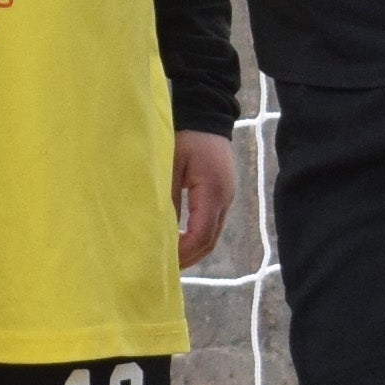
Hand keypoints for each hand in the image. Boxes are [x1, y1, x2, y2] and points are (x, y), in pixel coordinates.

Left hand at [169, 129, 234, 268]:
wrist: (206, 114)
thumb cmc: (185, 136)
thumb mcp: (170, 165)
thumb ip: (166, 197)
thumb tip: (158, 229)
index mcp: (212, 192)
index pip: (201, 234)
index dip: (183, 252)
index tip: (162, 261)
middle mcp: (225, 199)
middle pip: (209, 241)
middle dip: (188, 258)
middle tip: (164, 270)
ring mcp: (226, 197)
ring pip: (212, 235)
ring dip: (193, 250)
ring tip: (170, 261)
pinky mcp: (222, 194)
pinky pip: (212, 224)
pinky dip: (197, 237)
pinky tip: (180, 241)